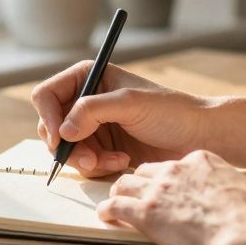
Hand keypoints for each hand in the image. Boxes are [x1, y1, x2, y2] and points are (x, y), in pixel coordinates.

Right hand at [31, 61, 210, 176]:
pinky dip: (99, 167)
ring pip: (66, 149)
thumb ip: (92, 111)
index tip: (60, 138)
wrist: (198, 137)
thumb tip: (63, 130)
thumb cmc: (172, 111)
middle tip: (89, 158)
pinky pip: (84, 163)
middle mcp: (86, 100)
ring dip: (87, 159)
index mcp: (90, 77)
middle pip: (51, 126)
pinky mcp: (102, 149)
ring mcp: (93, 126)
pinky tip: (123, 161)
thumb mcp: (130, 103)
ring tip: (114, 160)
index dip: (49, 117)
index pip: (47, 94)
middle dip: (69, 146)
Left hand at [96, 150, 245, 244]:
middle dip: (140, 182)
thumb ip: (233, 191)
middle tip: (136, 194)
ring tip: (114, 201)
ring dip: (119, 192)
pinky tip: (105, 216)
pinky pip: (115, 205)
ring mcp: (159, 189)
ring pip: (125, 183)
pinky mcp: (145, 212)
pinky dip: (107, 210)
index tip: (167, 187)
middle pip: (146, 170)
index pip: (175, 164)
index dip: (168, 178)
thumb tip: (242, 200)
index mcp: (202, 160)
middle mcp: (177, 169)